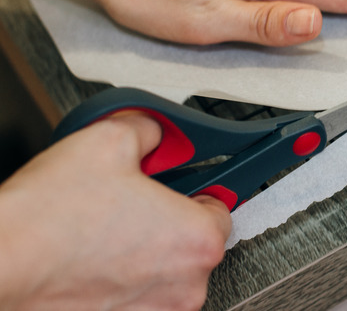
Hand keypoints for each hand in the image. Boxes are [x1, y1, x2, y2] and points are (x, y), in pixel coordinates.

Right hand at [0, 113, 230, 309]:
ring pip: (165, 269)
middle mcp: (186, 285)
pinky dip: (123, 276)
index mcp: (198, 239)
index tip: (181, 181)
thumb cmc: (48, 218)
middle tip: (132, 199)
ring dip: (144, 249)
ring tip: (104, 227)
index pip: (221, 205)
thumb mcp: (109, 139)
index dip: (196, 186)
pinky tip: (93, 255)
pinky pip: (138, 293)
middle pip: (193, 239)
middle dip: (167, 216)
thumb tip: (155, 132)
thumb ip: (150, 130)